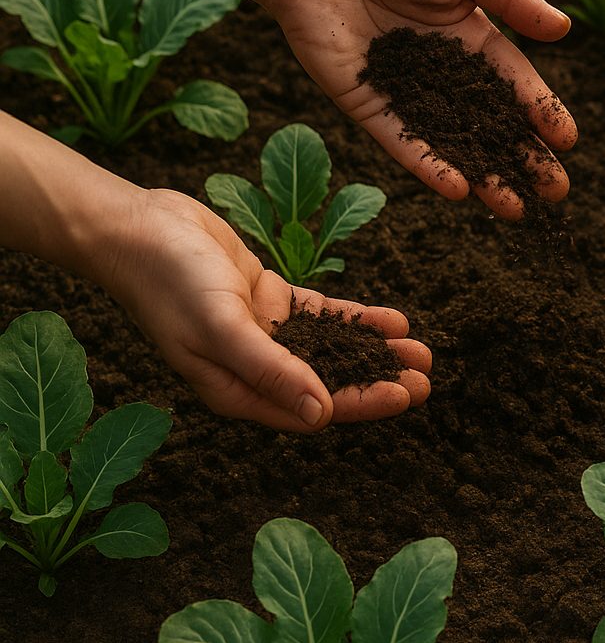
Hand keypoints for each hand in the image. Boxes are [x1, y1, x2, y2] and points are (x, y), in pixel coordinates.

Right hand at [100, 188, 430, 431]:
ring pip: (332, 350)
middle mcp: (254, 368)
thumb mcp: (222, 327)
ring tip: (421, 352)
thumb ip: (271, 370)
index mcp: (237, 390)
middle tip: (428, 379)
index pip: (312, 408)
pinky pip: (323, 316)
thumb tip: (321, 415)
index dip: (361, 403)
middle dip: (378, 382)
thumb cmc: (170, 281)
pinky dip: (357, 320)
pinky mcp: (268, 299)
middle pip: (330, 383)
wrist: (138, 227)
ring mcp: (263, 333)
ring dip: (375, 352)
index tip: (405, 395)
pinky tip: (393, 321)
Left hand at [256, 0, 577, 218]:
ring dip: (483, 177)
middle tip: (555, 191)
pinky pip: (402, 141)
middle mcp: (441, 70)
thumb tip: (564, 28)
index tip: (567, 141)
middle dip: (524, 159)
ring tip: (515, 209)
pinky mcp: (366, 103)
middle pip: (491, 124)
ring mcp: (404, 91)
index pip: (514, 83)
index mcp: (470, 36)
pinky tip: (458, 190)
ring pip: (452, 143)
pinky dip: (428, 165)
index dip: (541, 112)